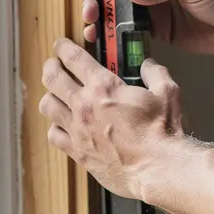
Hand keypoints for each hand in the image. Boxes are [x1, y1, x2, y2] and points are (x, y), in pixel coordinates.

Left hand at [39, 37, 184, 199]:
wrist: (158, 168)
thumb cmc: (162, 133)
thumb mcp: (167, 92)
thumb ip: (155, 73)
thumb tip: (148, 65)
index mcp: (103, 87)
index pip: (73, 58)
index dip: (63, 47)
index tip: (61, 45)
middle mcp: (84, 106)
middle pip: (52, 78)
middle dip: (51, 66)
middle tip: (53, 65)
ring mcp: (77, 130)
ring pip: (47, 105)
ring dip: (50, 96)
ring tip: (55, 94)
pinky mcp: (77, 152)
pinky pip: (53, 135)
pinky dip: (55, 127)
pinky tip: (62, 125)